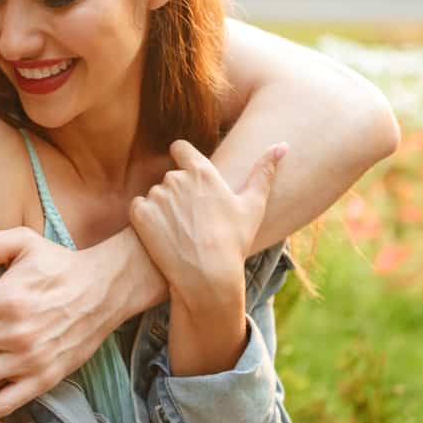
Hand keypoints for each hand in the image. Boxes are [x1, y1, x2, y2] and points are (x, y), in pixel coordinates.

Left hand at [128, 140, 286, 312]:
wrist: (207, 276)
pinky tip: (162, 235)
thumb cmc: (233, 242)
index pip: (179, 147)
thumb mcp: (253, 205)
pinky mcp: (140, 214)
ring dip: (163, 207)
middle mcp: (176, 178)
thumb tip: (283, 145)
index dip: (182, 158)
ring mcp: (156, 195)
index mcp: (201, 171)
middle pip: (170, 177)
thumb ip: (264, 172)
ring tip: (180, 231)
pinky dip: (146, 219)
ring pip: (155, 194)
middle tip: (193, 219)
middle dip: (178, 192)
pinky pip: (138, 208)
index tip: (188, 175)